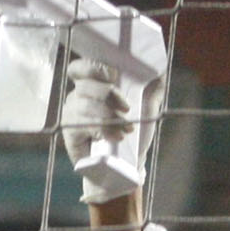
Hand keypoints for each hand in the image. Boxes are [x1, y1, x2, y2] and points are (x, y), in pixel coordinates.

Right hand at [57, 62, 158, 203]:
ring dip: (109, 116)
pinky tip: (117, 136)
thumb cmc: (137, 131)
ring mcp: (71, 114)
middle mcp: (78, 96)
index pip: (81, 67)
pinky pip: (82, 126)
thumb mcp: (148, 106)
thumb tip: (160, 68)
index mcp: (93, 83)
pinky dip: (103, 130)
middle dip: (107, 94)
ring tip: (127, 128)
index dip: (92, 67)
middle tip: (126, 107)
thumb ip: (152, 85)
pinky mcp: (69, 133)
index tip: (112, 74)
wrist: (129, 164)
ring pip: (84, 106)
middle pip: (84, 85)